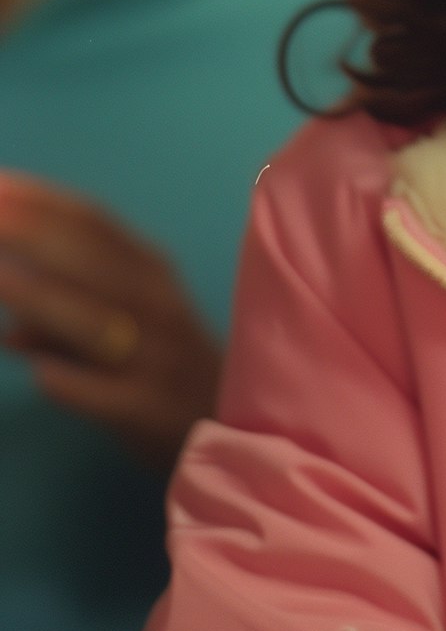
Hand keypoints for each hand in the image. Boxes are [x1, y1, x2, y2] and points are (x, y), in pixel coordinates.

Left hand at [0, 172, 222, 471]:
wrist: (238, 427)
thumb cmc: (166, 366)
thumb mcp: (121, 325)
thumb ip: (60, 320)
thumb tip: (8, 328)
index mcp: (150, 270)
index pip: (94, 225)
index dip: (44, 202)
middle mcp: (156, 302)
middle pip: (91, 260)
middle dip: (32, 234)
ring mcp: (155, 355)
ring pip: (94, 321)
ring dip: (40, 297)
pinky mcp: (150, 408)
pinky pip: (106, 393)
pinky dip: (73, 381)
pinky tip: (41, 373)